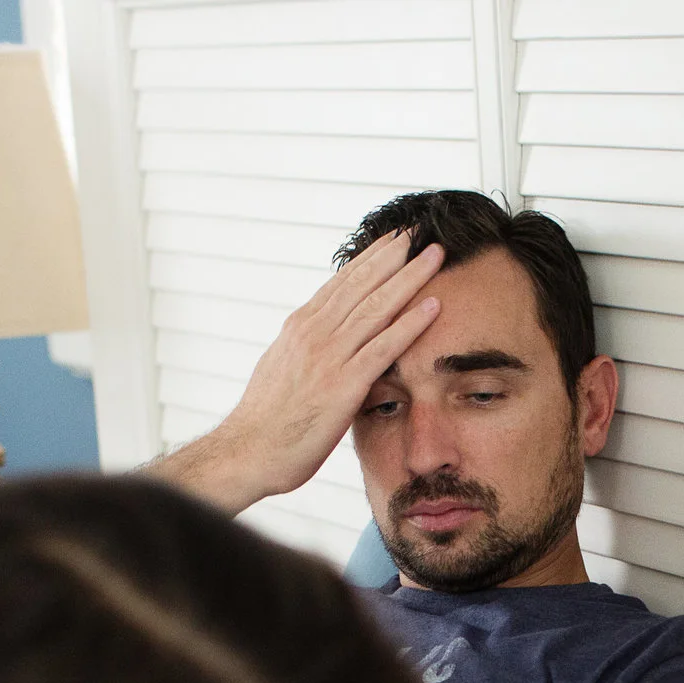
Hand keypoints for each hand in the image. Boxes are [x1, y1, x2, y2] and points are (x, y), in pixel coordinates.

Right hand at [152, 230, 445, 511]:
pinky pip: (383, 348)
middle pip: (362, 284)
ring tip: (435, 255)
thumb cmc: (265, 421)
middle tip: (421, 230)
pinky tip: (433, 307)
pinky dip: (410, 324)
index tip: (393, 239)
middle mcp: (314, 332)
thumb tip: (321, 340)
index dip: (371, 258)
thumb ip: (307, 350)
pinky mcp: (343, 386)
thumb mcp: (284, 370)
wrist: (247, 452)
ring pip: (376, 307)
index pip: (342, 283)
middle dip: (394, 254)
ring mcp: (328, 357)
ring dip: (410, 278)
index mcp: (300, 327)